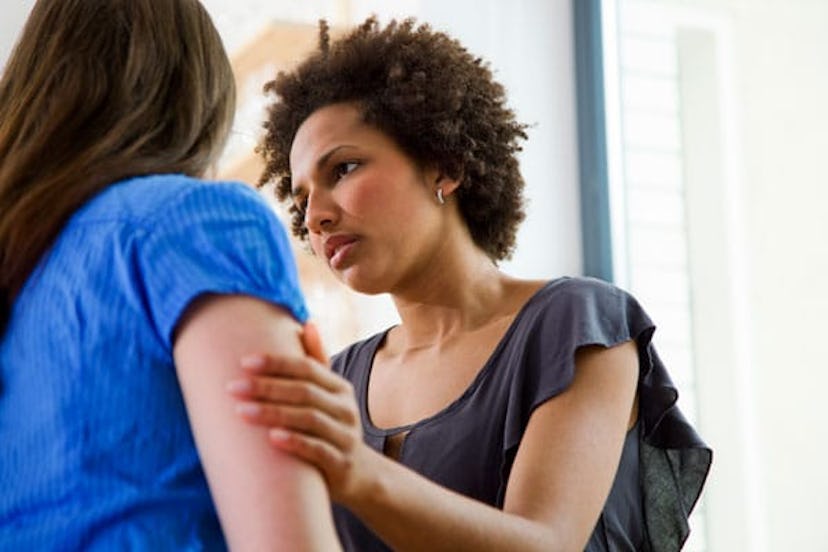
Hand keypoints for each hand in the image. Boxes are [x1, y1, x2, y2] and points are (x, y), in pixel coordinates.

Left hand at [226, 323, 371, 503]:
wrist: (360, 475)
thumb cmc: (332, 429)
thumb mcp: (330, 396)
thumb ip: (317, 362)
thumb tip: (307, 323)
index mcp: (339, 388)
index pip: (307, 368)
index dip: (277, 364)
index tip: (244, 362)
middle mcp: (345, 408)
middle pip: (304, 392)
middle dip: (266, 387)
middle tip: (232, 387)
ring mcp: (345, 436)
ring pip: (309, 419)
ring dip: (273, 413)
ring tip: (241, 412)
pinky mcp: (341, 463)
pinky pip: (317, 450)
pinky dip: (295, 442)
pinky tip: (272, 438)